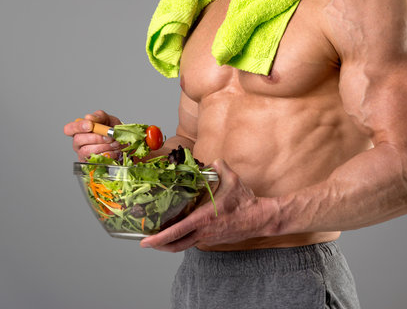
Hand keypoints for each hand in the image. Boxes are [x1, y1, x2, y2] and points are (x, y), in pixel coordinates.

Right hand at [63, 110, 122, 160]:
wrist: (122, 144)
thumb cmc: (111, 131)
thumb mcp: (108, 120)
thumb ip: (99, 116)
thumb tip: (89, 117)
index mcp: (79, 130)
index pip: (69, 129)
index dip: (78, 127)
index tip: (90, 125)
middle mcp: (78, 143)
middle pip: (78, 140)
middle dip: (96, 138)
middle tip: (109, 137)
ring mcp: (82, 154)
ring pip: (87, 151)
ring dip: (103, 146)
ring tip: (115, 143)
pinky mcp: (90, 164)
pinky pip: (95, 160)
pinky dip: (108, 154)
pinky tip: (114, 151)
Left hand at [140, 159, 279, 251]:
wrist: (260, 218)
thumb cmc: (245, 202)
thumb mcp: (232, 179)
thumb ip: (219, 166)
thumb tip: (211, 161)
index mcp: (204, 218)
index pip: (176, 232)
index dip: (159, 238)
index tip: (146, 241)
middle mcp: (204, 232)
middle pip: (176, 245)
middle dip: (159, 246)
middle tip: (147, 242)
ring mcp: (209, 238)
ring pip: (185, 245)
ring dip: (171, 243)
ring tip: (160, 238)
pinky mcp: (214, 240)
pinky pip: (195, 241)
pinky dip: (185, 238)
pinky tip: (182, 231)